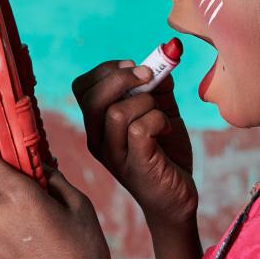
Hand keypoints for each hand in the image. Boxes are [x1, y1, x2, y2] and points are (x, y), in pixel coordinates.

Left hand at [0, 143, 115, 258]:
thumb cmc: (84, 251)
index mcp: (18, 196)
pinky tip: (39, 247)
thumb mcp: (79, 205)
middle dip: (11, 181)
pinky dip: (13, 231)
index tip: (9, 152)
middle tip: (39, 191)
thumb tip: (39, 165)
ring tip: (45, 227)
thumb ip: (53, 178)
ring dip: (13, 209)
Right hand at [72, 60, 196, 226]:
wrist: (177, 197)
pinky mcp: (134, 165)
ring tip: (160, 115)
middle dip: (122, 78)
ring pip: (116, 112)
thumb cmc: (165, 152)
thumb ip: (156, 86)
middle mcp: (97, 139)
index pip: (82, 87)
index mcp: (98, 123)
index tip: (134, 66)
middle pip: (92, 97)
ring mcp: (113, 154)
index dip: (107, 69)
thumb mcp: (160, 111)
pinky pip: (138, 129)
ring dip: (146, 103)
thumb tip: (160, 61)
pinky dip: (158, 120)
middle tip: (149, 76)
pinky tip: (166, 130)